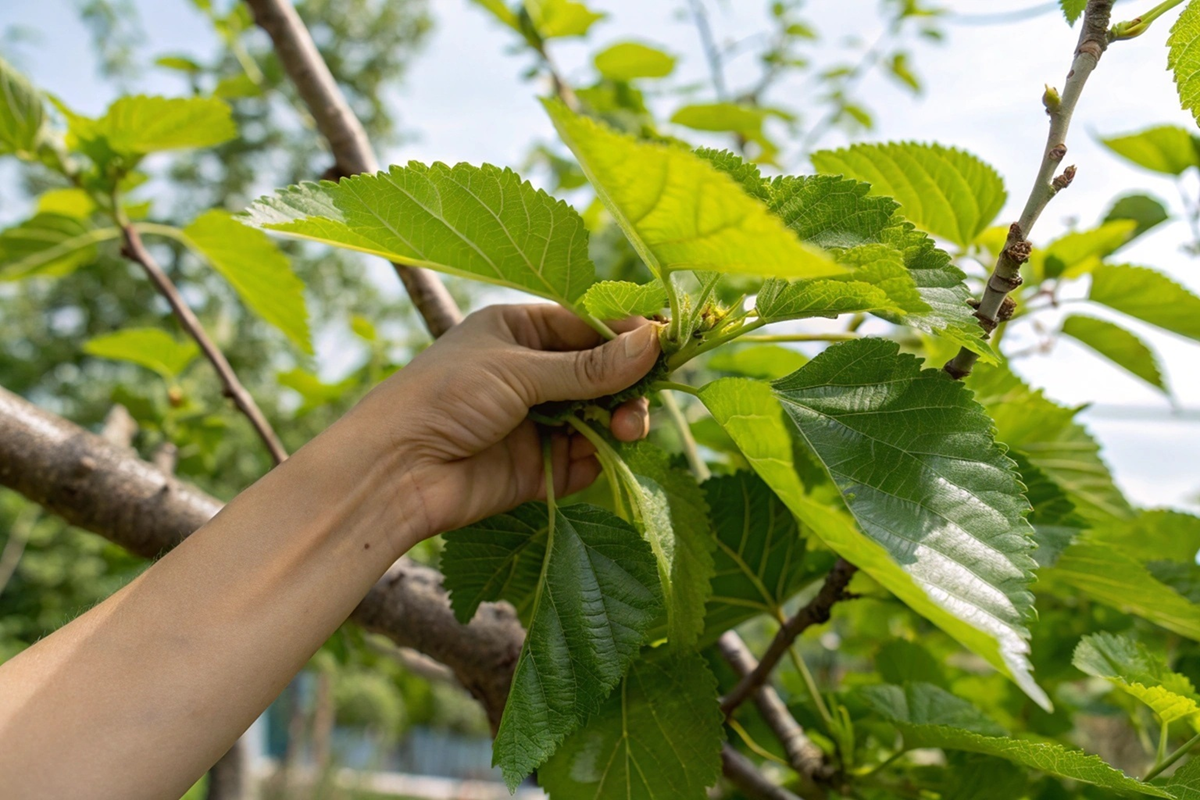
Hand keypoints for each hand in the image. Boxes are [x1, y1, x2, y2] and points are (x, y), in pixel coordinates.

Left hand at [349, 304, 660, 541]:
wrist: (394, 472)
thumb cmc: (443, 398)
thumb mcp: (518, 371)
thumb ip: (588, 366)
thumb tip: (654, 344)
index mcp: (518, 332)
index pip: (588, 325)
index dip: (628, 335)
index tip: (667, 343)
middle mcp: (529, 373)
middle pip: (601, 373)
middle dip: (627, 383)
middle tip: (645, 397)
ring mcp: (535, 421)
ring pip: (598, 416)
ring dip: (619, 420)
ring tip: (627, 428)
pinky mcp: (537, 468)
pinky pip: (584, 458)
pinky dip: (599, 456)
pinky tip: (603, 453)